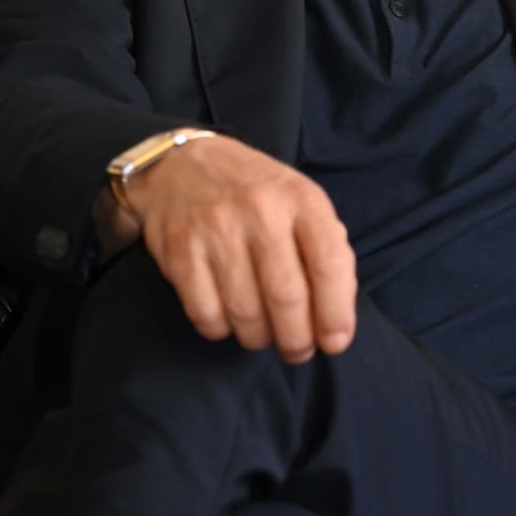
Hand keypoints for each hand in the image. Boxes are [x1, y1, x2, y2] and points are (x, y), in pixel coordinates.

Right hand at [103, 136, 357, 364]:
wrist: (183, 165)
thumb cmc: (256, 193)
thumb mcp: (301, 202)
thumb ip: (326, 250)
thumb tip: (336, 319)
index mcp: (301, 198)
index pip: (329, 264)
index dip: (336, 314)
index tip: (335, 343)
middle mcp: (260, 211)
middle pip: (287, 298)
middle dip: (297, 340)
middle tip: (297, 350)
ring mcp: (217, 231)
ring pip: (246, 315)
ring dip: (259, 338)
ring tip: (263, 333)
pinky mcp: (180, 252)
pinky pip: (207, 316)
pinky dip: (222, 330)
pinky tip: (228, 318)